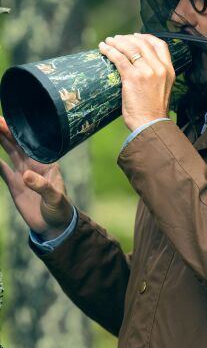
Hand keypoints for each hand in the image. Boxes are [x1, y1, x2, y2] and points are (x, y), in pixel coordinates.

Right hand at [0, 117, 72, 239]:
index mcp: (46, 164)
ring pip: (11, 154)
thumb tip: (26, 176)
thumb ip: (42, 186)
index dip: (20, 133)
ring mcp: (24, 174)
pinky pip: (3, 171)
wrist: (54, 226)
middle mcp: (34, 166)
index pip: (32, 145)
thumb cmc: (60, 209)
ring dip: (2, 142)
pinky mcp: (15, 185)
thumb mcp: (54, 198)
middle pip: (19, 145)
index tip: (9, 122)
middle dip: (8, 132)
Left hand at [99, 33, 175, 130]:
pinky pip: (119, 58)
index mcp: (169, 70)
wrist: (151, 125)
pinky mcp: (133, 77)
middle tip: (117, 39)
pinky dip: (109, 50)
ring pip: (129, 48)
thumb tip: (141, 70)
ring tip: (108, 41)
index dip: (146, 37)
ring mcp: (147, 72)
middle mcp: (159, 68)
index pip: (160, 45)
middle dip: (128, 38)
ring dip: (116, 42)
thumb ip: (156, 77)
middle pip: (143, 43)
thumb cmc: (153, 112)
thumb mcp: (162, 90)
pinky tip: (103, 48)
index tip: (136, 36)